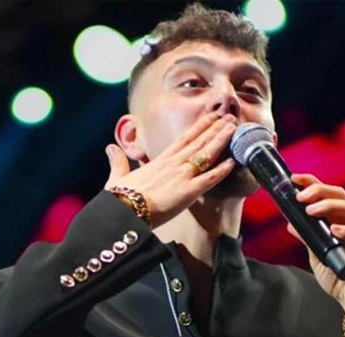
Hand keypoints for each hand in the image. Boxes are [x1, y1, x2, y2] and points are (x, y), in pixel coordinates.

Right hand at [104, 112, 237, 227]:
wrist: (124, 212)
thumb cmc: (119, 198)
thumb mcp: (117, 176)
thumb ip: (117, 162)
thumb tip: (110, 148)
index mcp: (159, 161)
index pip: (183, 140)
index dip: (198, 128)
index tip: (210, 117)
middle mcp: (173, 164)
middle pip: (198, 142)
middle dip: (214, 128)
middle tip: (229, 117)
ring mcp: (182, 176)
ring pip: (206, 154)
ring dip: (221, 140)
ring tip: (234, 128)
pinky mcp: (188, 191)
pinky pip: (210, 179)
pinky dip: (222, 170)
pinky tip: (234, 161)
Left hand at [286, 173, 344, 312]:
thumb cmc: (339, 277)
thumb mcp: (317, 255)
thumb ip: (307, 238)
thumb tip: (289, 223)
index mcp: (342, 221)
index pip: (329, 195)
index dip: (313, 183)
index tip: (294, 179)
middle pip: (341, 197)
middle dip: (319, 191)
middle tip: (300, 196)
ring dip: (329, 207)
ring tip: (310, 210)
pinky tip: (334, 229)